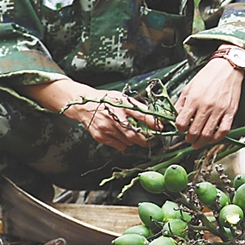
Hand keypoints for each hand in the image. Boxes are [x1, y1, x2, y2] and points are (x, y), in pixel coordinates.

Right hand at [22, 78, 160, 152]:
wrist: (83, 105)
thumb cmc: (106, 100)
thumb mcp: (122, 98)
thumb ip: (137, 106)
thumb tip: (154, 115)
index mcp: (121, 105)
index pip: (141, 115)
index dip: (153, 122)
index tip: (161, 128)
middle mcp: (114, 117)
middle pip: (135, 134)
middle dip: (146, 139)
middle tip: (152, 140)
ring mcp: (106, 128)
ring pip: (128, 141)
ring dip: (135, 141)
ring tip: (137, 136)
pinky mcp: (101, 136)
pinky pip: (119, 146)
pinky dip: (125, 144)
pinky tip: (123, 137)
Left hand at [175, 58, 243, 148]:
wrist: (227, 68)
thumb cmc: (207, 76)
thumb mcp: (189, 87)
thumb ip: (181, 103)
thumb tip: (175, 116)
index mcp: (194, 99)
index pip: (182, 122)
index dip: (179, 128)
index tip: (181, 128)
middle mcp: (206, 106)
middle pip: (194, 131)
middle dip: (189, 138)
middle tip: (188, 139)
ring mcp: (219, 110)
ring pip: (208, 134)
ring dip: (200, 142)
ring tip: (197, 143)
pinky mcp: (230, 112)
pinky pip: (223, 130)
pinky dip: (216, 138)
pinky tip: (211, 138)